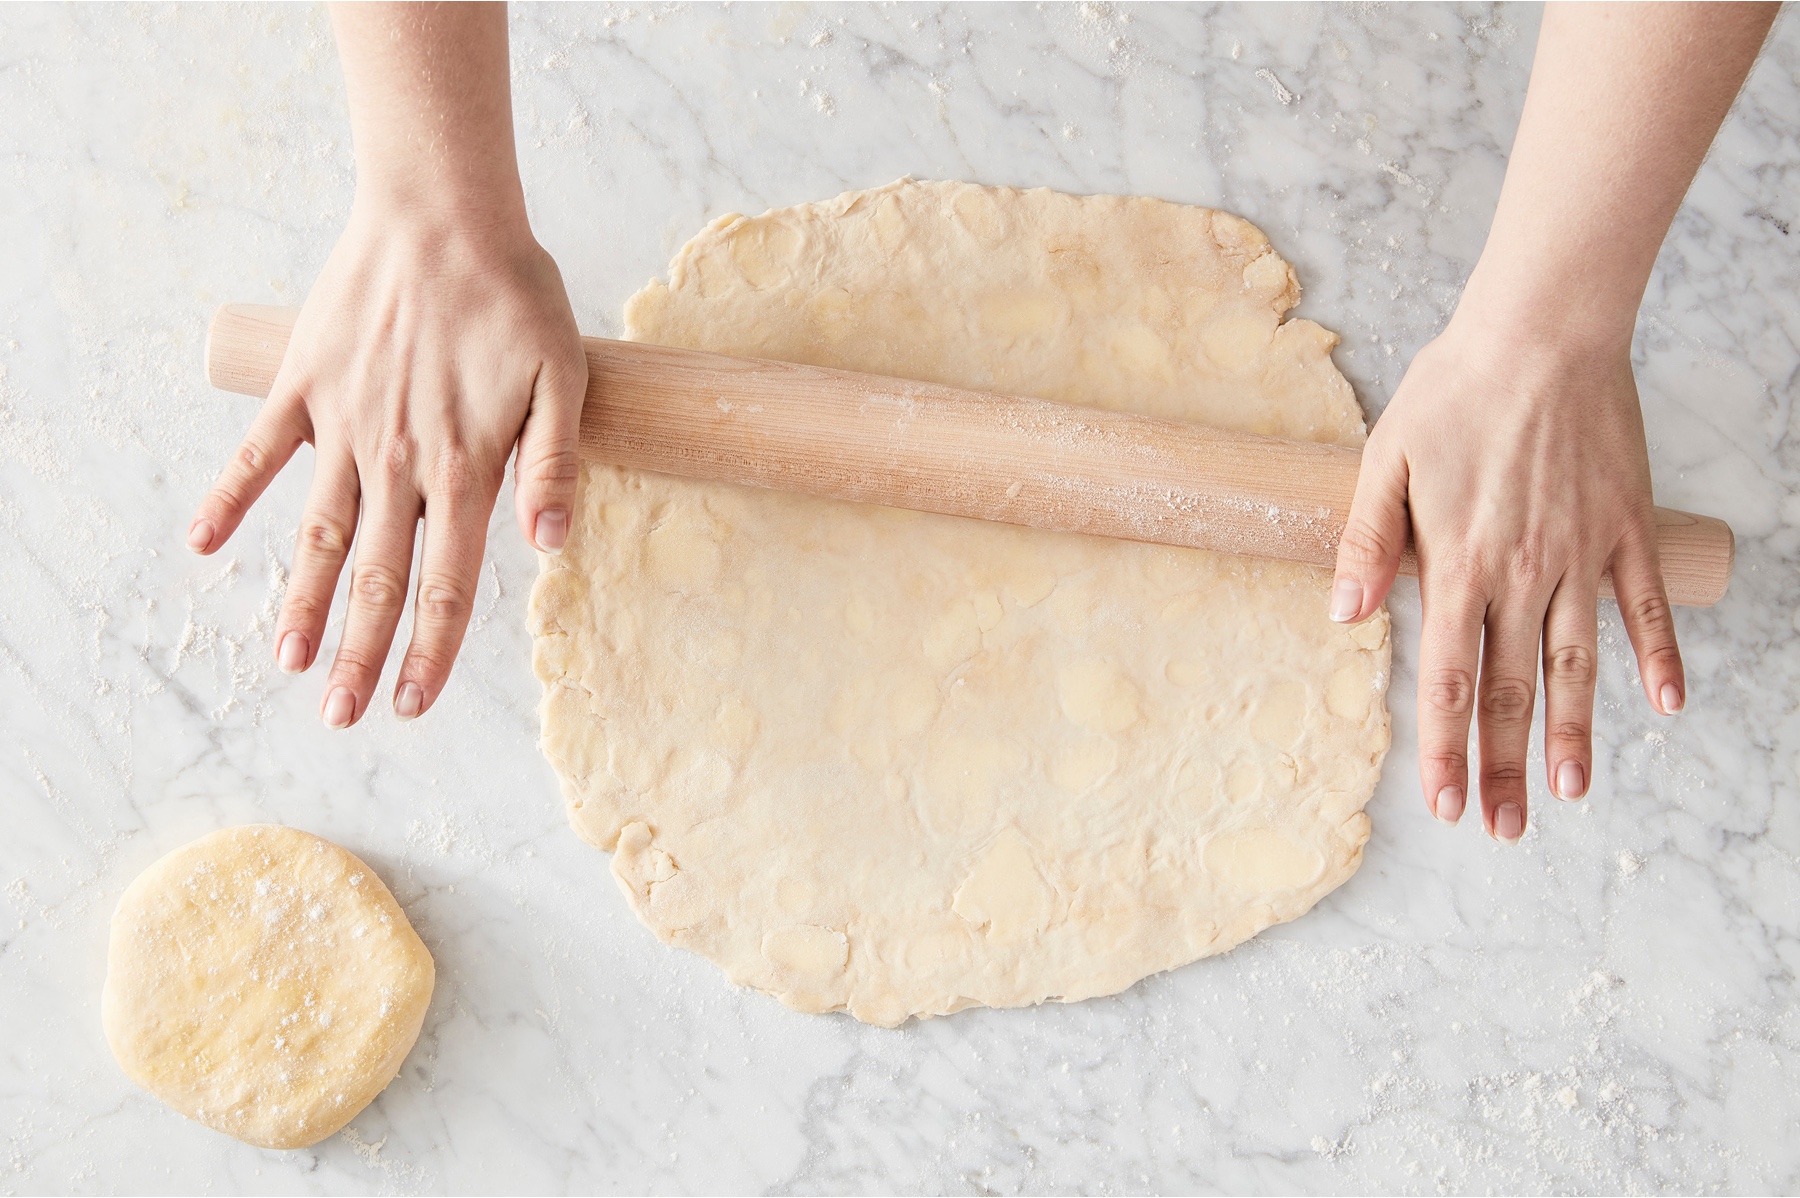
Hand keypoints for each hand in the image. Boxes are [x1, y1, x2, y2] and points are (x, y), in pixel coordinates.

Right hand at [186, 202, 587, 725]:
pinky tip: (204, 546)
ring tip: (288, 661)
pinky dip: (229, 498)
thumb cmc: (514, 295)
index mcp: (463, 467)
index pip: (448, 580)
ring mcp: (343, 424)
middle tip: (342, 716)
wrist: (441, 213)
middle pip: (375, 575)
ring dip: (301, 599)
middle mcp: (397, 459)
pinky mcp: (303, 385)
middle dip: (360, 652)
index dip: (432, 647)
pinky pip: (259, 453)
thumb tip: (552, 547)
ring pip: (317, 531)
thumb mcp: (564, 378)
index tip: (412, 702)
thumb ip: (556, 466)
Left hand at [1328, 309, 1683, 841]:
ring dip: (1575, 734)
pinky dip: (1658, 656)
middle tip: (1505, 829)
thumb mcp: (1384, 461)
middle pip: (1510, 690)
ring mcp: (1581, 555)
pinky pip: (1644, 606)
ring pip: (1578, 664)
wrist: (1543, 332)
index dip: (1443, 748)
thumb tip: (1343, 618)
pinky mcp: (1626, 527)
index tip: (1445, 805)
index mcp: (1458, 564)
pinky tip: (1666, 705)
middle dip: (1504, 767)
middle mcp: (1523, 573)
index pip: (1444, 679)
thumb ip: (1365, 544)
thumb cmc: (1454, 392)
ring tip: (1572, 794)